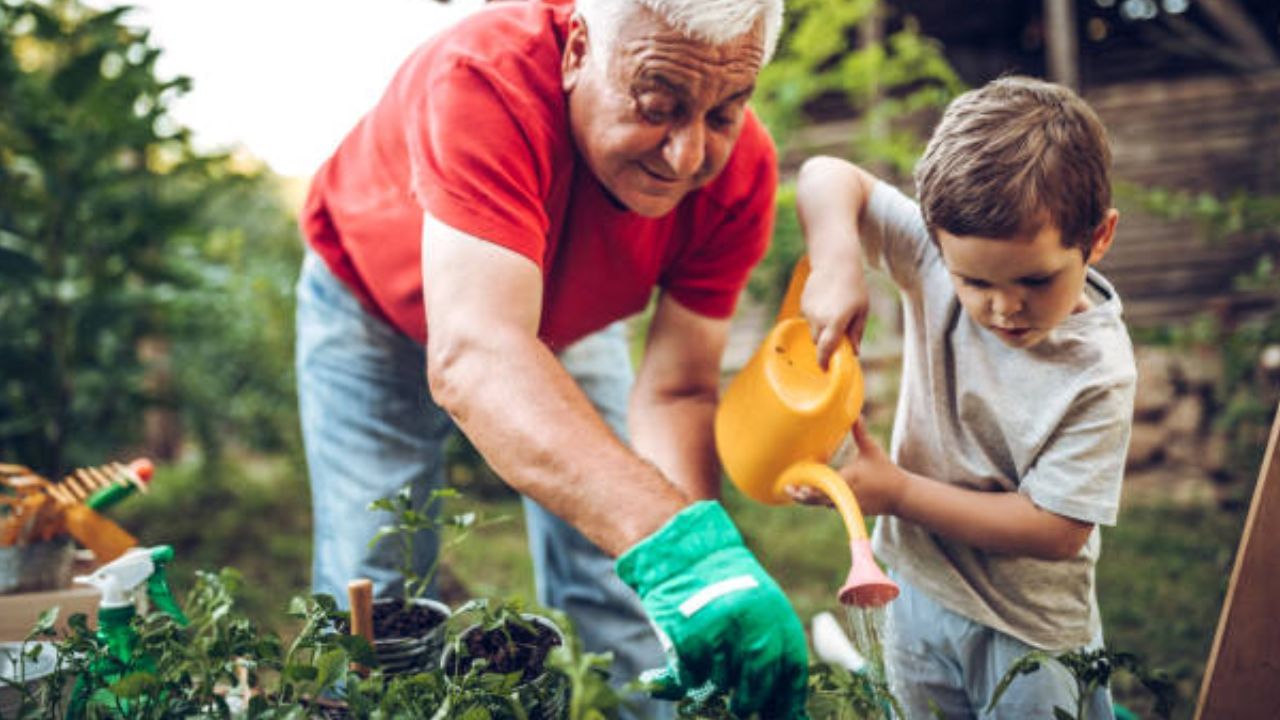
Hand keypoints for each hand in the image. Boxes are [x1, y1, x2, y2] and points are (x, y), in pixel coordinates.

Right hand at [616, 501, 808, 718]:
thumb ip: (772, 650)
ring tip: (713, 674)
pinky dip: (690, 677)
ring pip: (723, 683)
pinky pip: (692, 676)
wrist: (684, 553)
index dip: (786, 701)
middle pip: (759, 685)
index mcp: (777, 617)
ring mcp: (720, 630)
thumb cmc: (725, 588)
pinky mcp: (689, 635)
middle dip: (749, 702)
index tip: (779, 714)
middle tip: (742, 708)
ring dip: (717, 686)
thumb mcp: (760, 610)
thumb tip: (785, 705)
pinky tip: (690, 662)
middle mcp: (753, 624)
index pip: (792, 674)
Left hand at [788, 420, 903, 516]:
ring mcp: (848, 505)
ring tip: (795, 492)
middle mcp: (845, 495)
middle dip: (801, 496)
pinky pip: (833, 506)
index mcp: (847, 480)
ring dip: (811, 499)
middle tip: (788, 489)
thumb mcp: (871, 449)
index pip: (821, 487)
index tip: (792, 485)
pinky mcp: (852, 510)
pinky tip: (814, 494)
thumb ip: (860, 433)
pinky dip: (824, 500)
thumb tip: (856, 414)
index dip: (805, 488)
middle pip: (816, 499)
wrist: (901, 495)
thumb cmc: (885, 470)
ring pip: (823, 503)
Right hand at [801, 258, 868, 368]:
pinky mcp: (804, 304)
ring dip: (822, 330)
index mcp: (836, 321)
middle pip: (818, 342)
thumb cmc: (854, 286)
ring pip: (813, 330)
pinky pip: (809, 318)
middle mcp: (819, 318)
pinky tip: (826, 303)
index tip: (825, 370)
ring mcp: (809, 311)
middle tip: (837, 338)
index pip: (826, 349)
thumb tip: (855, 353)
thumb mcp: (862, 310)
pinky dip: (817, 318)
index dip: (824, 362)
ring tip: (834, 313)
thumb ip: (857, 333)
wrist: (835, 262)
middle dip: (826, 344)